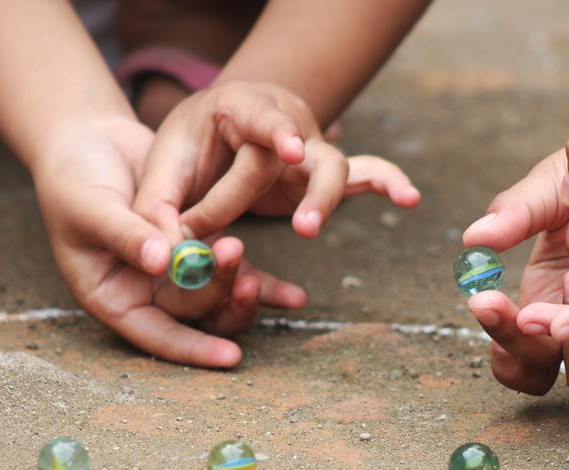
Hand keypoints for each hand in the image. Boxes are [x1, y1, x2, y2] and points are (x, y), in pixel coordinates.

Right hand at [33, 116, 305, 367]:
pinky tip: (294, 297)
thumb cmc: (74, 179)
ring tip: (267, 282)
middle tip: (236, 256)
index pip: (155, 336)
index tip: (230, 355)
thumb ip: (126, 235)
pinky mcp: (200, 250)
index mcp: (113, 298)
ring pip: (218, 298)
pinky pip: (235, 274)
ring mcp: (176, 276)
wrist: (88, 142)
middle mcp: (147, 295)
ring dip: (244, 290)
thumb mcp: (92, 208)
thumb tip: (162, 262)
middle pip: (193, 313)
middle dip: (218, 292)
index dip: (193, 348)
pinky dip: (263, 283)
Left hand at [131, 81, 419, 240]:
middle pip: (303, 152)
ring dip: (327, 203)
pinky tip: (410, 199)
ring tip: (311, 234)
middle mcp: (281, 124)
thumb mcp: (159, 177)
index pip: (258, 117)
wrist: (211, 136)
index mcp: (235, 108)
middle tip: (302, 229)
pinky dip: (388, 183)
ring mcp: (308, 149)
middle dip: (298, 193)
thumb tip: (165, 261)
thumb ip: (157, 214)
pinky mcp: (321, 175)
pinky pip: (365, 174)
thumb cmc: (183, 154)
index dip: (276, 132)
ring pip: (335, 168)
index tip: (291, 149)